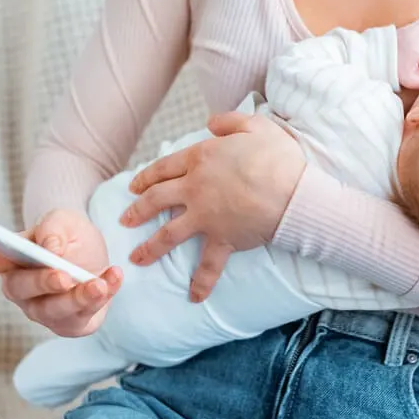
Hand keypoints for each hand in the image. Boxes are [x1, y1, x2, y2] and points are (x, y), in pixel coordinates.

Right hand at [0, 209, 121, 336]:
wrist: (92, 256)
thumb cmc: (68, 238)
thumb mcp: (64, 221)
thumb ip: (54, 227)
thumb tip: (51, 247)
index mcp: (7, 258)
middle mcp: (19, 288)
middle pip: (21, 289)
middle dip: (43, 283)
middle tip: (63, 276)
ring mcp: (41, 310)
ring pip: (53, 311)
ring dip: (78, 298)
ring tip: (99, 284)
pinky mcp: (69, 324)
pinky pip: (83, 318)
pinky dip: (103, 298)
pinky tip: (114, 278)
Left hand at [120, 112, 305, 301]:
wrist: (293, 192)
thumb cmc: (277, 157)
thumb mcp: (255, 125)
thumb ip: (229, 121)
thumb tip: (211, 123)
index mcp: (201, 158)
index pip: (164, 168)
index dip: (147, 177)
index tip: (134, 186)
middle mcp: (195, 188)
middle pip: (157, 200)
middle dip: (138, 211)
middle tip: (125, 220)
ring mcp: (205, 216)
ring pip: (168, 234)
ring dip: (150, 247)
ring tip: (136, 258)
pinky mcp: (222, 239)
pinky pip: (208, 265)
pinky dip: (201, 282)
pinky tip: (193, 297)